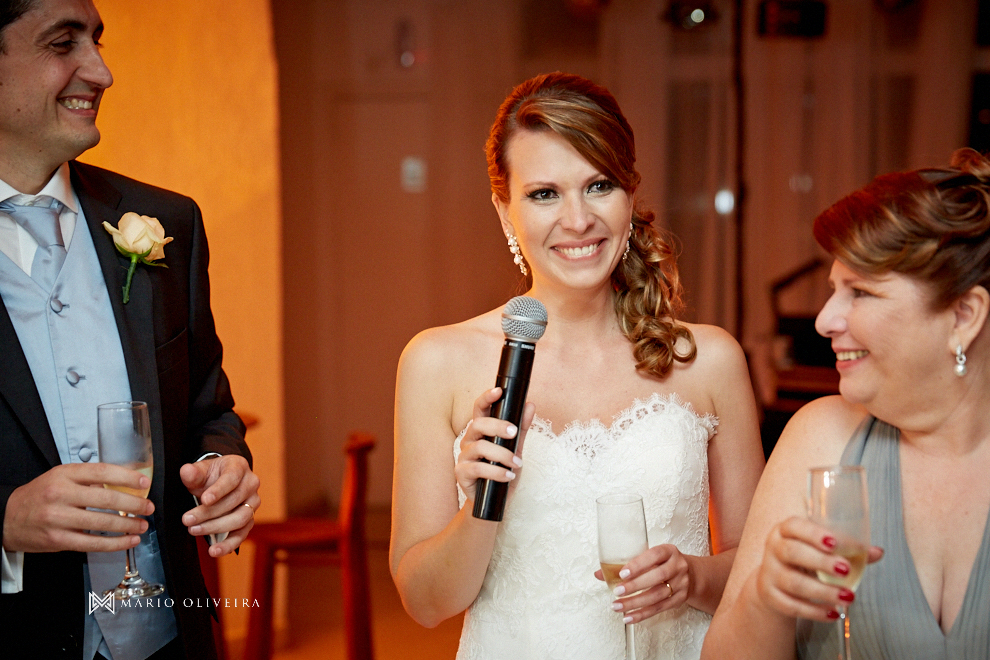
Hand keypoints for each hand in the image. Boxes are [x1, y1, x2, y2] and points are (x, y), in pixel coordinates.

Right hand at [3, 463, 152, 552]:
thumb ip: (89, 478)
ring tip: (142, 525)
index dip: (127, 477)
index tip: (144, 483)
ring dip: (128, 526)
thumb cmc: (40, 495)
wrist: (7, 518)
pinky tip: (129, 541)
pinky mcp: (58, 540)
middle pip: (107, 499)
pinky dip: (115, 543)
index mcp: (64, 475)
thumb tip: (124, 483)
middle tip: (149, 507)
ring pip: (102, 523)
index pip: (102, 472)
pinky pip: (92, 543)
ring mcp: (58, 519)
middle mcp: (61, 495)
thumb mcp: (61, 477)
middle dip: (134, 504)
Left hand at [180, 454, 259, 556]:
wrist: (218, 483)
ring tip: (195, 530)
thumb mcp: (200, 471)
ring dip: (216, 527)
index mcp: (239, 467)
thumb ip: (193, 472)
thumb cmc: (210, 476)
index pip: (232, 478)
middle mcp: (251, 484)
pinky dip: (228, 544)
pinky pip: (242, 535)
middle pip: (235, 501)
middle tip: (188, 519)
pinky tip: (214, 550)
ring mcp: (252, 503)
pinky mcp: (249, 520)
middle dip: (209, 512)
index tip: (204, 500)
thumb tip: (186, 471)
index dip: (219, 490)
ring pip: (240, 518)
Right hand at [454, 387, 534, 503]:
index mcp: (481, 432)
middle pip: (478, 424)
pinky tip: (508, 476)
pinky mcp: (461, 473)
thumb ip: (521, 428)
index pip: (480, 409)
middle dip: (498, 426)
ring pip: (480, 448)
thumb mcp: (516, 449)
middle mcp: (470, 441)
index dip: (486, 398)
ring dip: (502, 455)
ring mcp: (464, 457)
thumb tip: (530, 405)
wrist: (494, 503)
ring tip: (517, 463)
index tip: (499, 391)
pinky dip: (496, 472)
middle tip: (515, 432)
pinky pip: (477, 468)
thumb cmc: (503, 472)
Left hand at [595, 543, 690, 622]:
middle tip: (617, 591)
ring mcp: (681, 583)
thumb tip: (599, 574)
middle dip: (635, 586)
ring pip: (658, 595)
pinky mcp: (680, 599)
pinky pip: (660, 608)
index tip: (622, 573)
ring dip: (635, 603)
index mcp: (669, 551)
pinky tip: (629, 616)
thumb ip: (626, 563)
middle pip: (657, 577)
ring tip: (618, 606)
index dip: (638, 564)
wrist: (691, 574)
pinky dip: (642, 614)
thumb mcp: (650, 557)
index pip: (654, 555)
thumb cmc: (663, 564)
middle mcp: (678, 566)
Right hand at [755, 516, 883, 621]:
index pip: (794, 526)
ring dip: (823, 591)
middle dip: (820, 561)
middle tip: (846, 569)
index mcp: (785, 531)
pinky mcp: (770, 596)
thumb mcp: (819, 549)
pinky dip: (814, 611)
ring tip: (847, 596)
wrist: (774, 581)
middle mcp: (773, 549)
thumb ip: (847, 549)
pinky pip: (792, 605)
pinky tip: (833, 612)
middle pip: (792, 552)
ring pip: (794, 582)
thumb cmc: (803, 559)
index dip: (813, 533)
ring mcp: (769, 573)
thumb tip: (876, 552)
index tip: (834, 543)